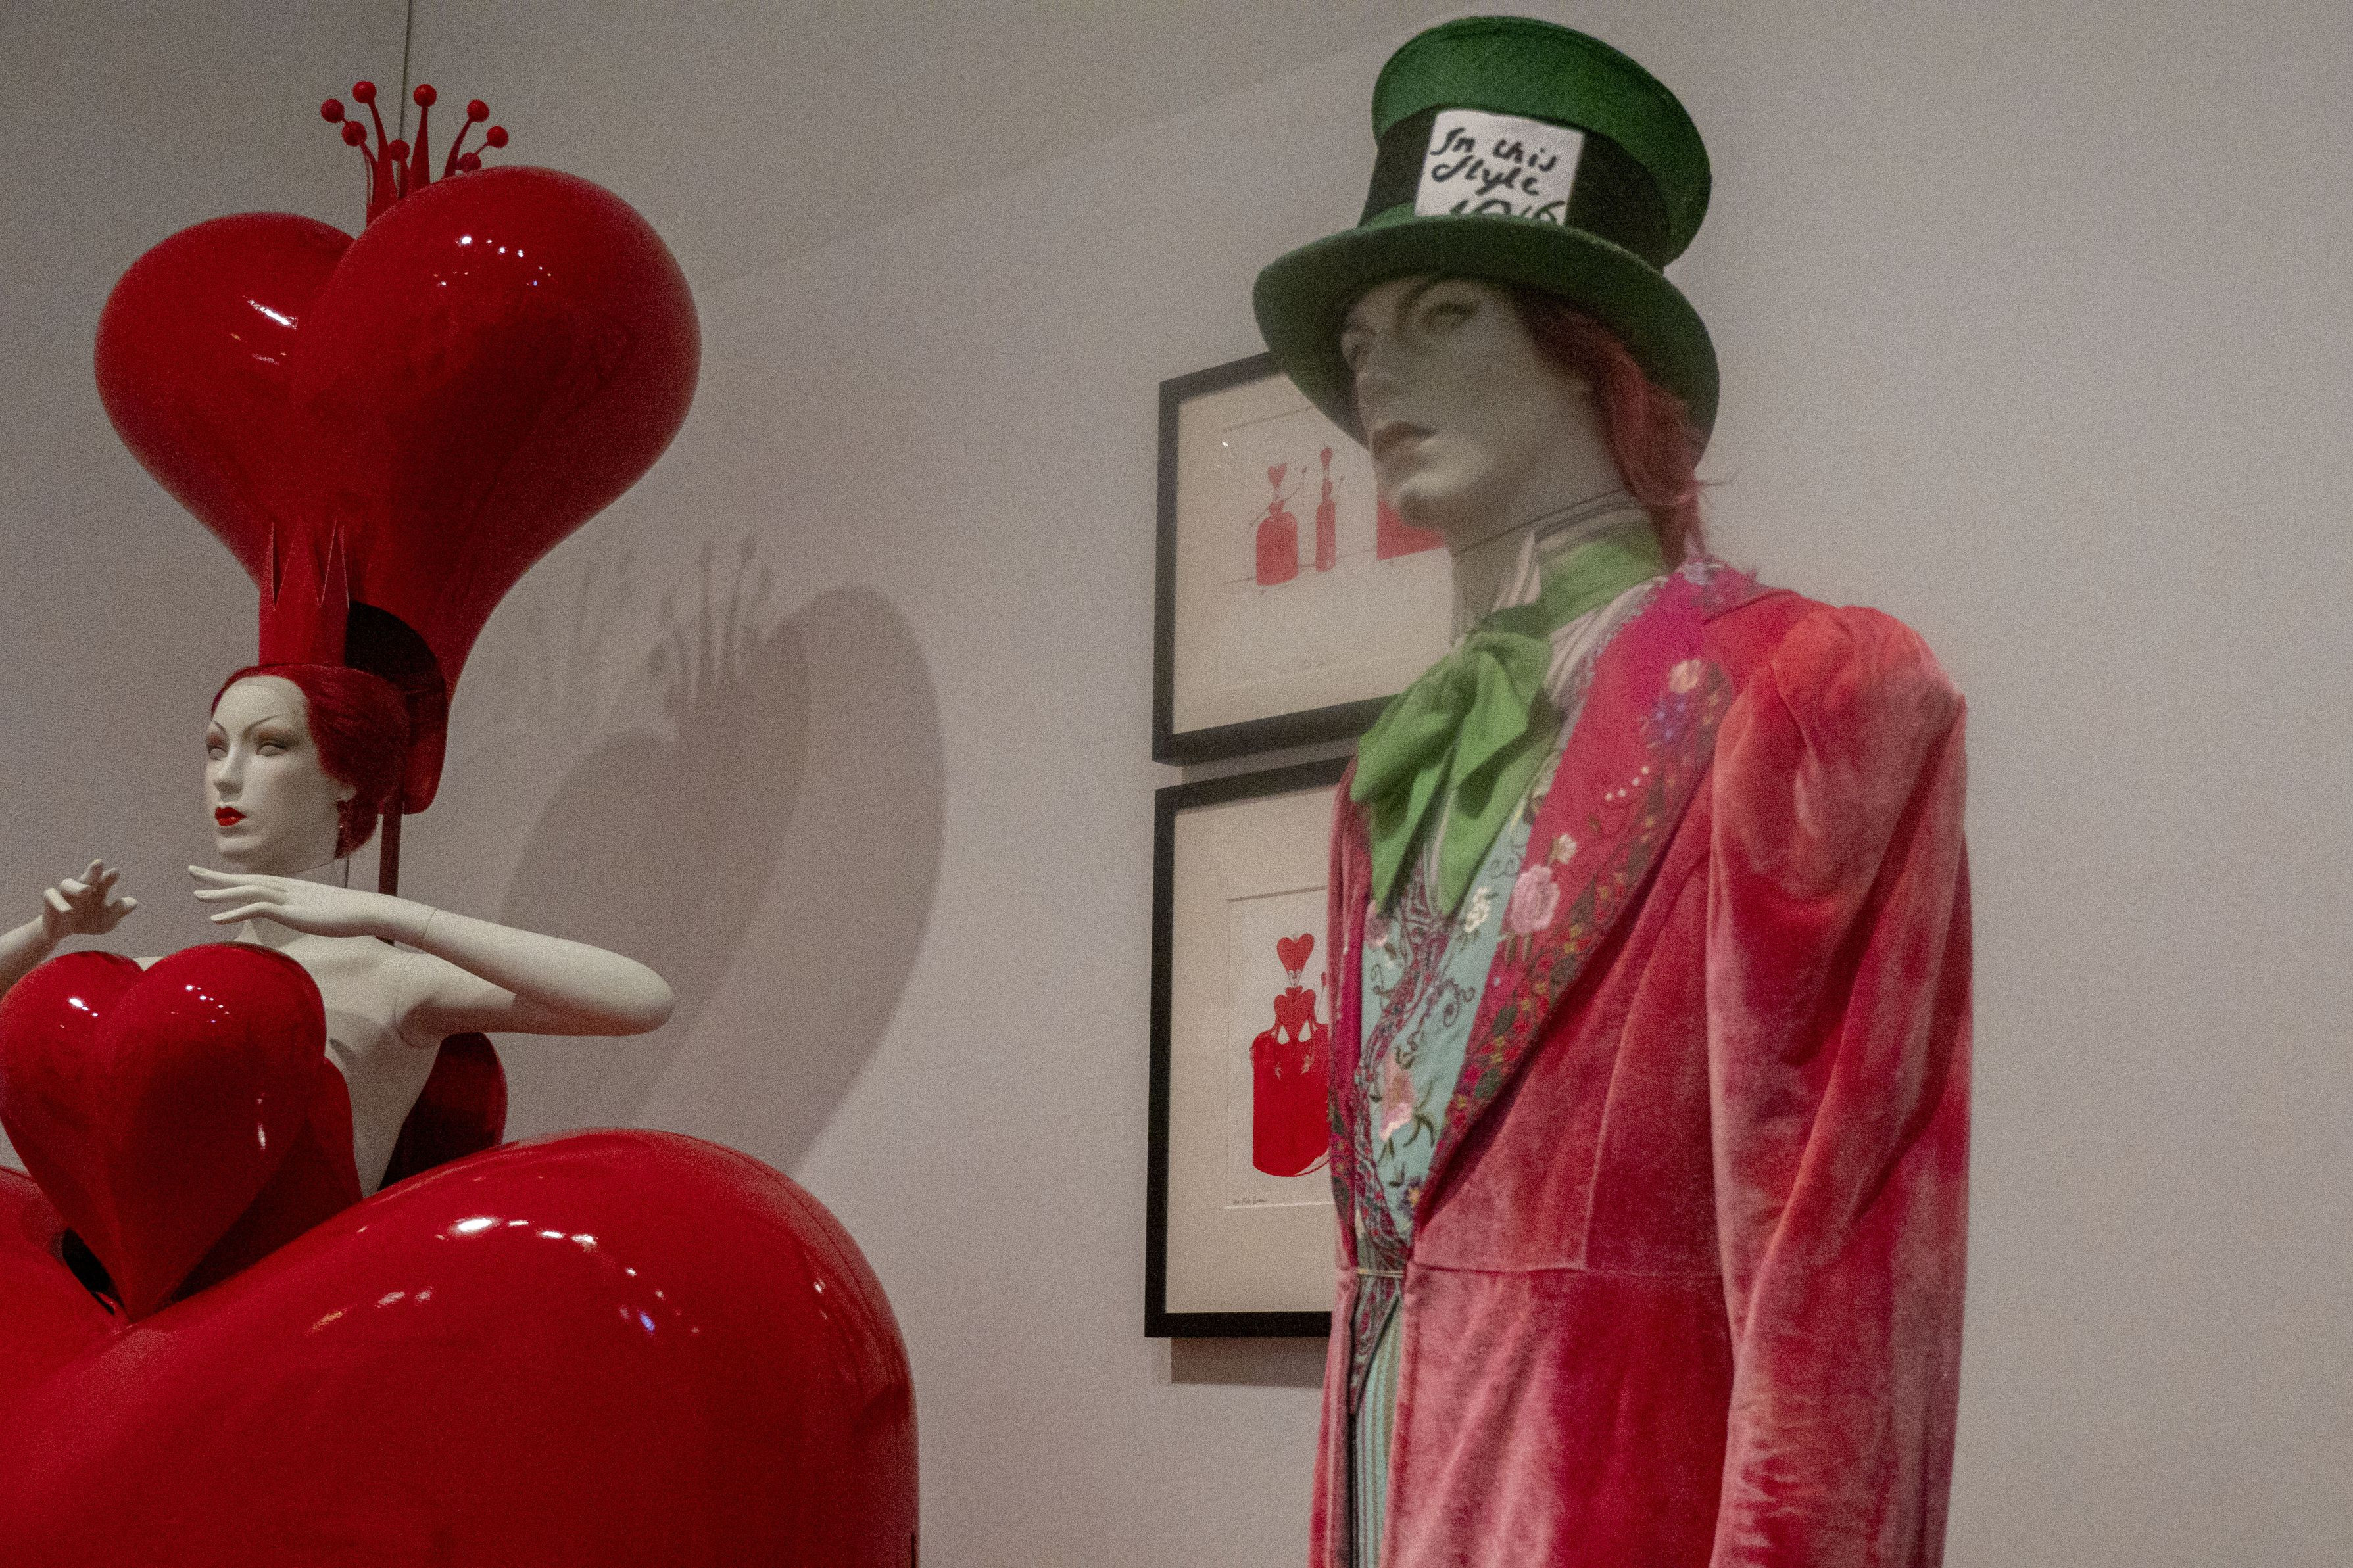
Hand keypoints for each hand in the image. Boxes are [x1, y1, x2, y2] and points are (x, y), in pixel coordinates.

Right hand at [39, 860, 137, 941]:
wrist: (63, 931)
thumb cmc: (89, 921)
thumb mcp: (107, 921)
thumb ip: (119, 911)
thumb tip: (134, 903)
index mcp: (98, 890)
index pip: (105, 880)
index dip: (109, 877)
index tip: (115, 872)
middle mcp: (82, 888)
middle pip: (87, 877)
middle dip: (93, 871)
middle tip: (99, 863)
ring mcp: (65, 893)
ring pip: (67, 884)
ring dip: (77, 887)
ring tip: (86, 890)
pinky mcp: (50, 900)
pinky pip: (51, 897)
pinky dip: (59, 902)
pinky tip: (67, 911)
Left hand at [188, 867, 426, 941]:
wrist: (368, 911)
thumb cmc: (351, 913)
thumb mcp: (324, 910)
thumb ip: (309, 910)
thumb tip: (305, 916)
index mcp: (293, 887)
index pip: (257, 879)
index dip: (234, 877)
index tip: (216, 876)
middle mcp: (287, 887)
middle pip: (246, 879)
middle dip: (217, 876)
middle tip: (191, 871)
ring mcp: (288, 897)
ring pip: (246, 890)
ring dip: (220, 893)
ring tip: (197, 895)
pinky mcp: (290, 911)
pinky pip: (255, 908)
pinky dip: (233, 912)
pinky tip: (215, 919)